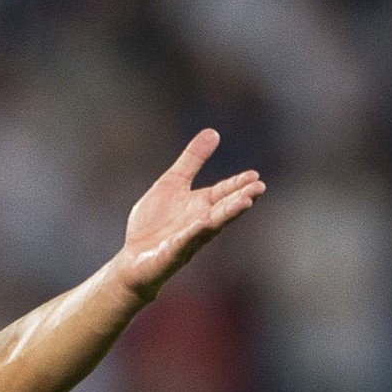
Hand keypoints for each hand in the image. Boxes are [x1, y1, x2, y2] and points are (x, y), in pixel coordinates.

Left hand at [115, 129, 264, 299]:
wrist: (133, 260)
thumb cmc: (154, 223)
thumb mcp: (171, 183)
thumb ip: (192, 161)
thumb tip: (213, 132)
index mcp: (201, 205)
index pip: (224, 192)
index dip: (238, 184)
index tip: (255, 176)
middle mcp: (199, 222)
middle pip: (223, 209)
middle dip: (240, 199)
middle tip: (259, 188)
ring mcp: (187, 239)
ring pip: (210, 226)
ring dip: (227, 215)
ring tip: (244, 203)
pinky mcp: (171, 254)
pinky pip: (183, 242)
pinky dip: (192, 233)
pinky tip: (202, 224)